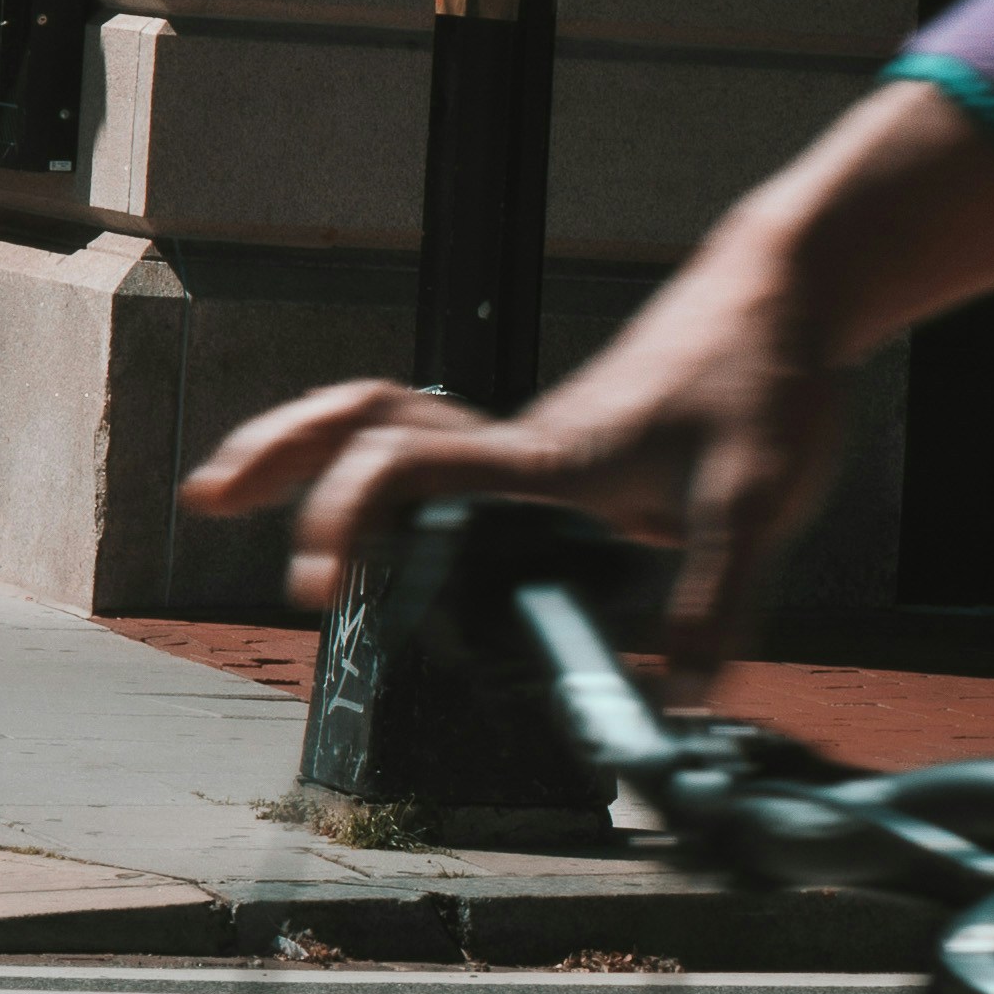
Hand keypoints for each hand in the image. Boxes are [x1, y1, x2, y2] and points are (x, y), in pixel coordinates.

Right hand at [187, 258, 861, 681]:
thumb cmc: (764, 376)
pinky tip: (376, 512)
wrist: (787, 292)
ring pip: (390, 424)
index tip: (312, 576)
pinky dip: (375, 463)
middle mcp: (520, 441)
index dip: (348, 513)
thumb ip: (715, 602)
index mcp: (546, 455)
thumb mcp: (757, 500)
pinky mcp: (553, 441)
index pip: (412, 461)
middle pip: (367, 421)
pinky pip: (434, 441)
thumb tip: (678, 701)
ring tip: (236, 488)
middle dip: (279, 455)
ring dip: (307, 447)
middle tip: (206, 497)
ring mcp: (530, 438)